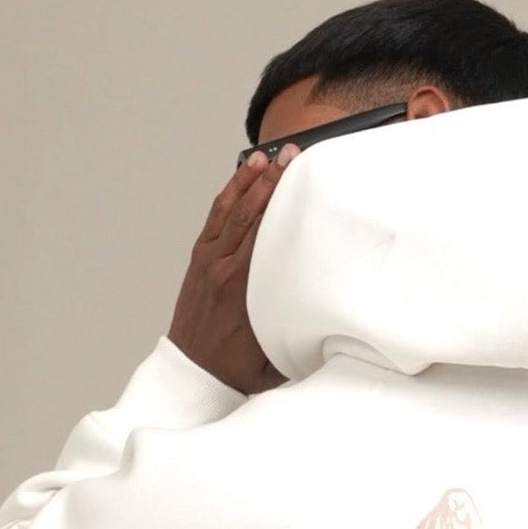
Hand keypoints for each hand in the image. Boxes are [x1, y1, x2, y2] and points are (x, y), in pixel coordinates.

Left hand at [166, 145, 298, 393]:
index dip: (282, 204)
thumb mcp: (277, 356)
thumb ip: (301, 332)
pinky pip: (216, 218)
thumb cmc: (236, 367)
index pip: (265, 235)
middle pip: (250, 214)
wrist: (192, 373)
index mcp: (245, 290)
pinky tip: (243, 176)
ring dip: (249, 181)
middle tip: (292, 155)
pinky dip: (229, 194)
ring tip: (267, 157)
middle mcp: (224, 270)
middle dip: (272, 181)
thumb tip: (335, 317)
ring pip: (230, 211)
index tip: (301, 180)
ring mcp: (208, 262)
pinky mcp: (199, 260)